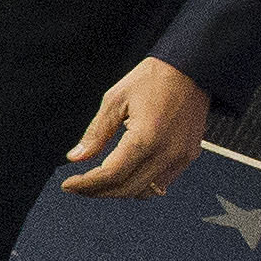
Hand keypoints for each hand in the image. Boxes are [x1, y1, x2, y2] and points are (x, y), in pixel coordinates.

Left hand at [60, 57, 210, 199]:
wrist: (191, 69)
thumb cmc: (153, 78)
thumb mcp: (115, 99)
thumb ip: (96, 133)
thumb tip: (76, 157)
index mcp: (146, 137)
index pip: (111, 174)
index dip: (86, 184)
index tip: (68, 185)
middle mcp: (167, 153)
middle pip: (126, 189)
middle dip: (98, 192)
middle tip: (78, 186)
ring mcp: (181, 157)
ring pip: (144, 192)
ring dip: (119, 191)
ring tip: (98, 182)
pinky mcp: (188, 156)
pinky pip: (161, 183)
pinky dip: (140, 185)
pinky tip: (125, 175)